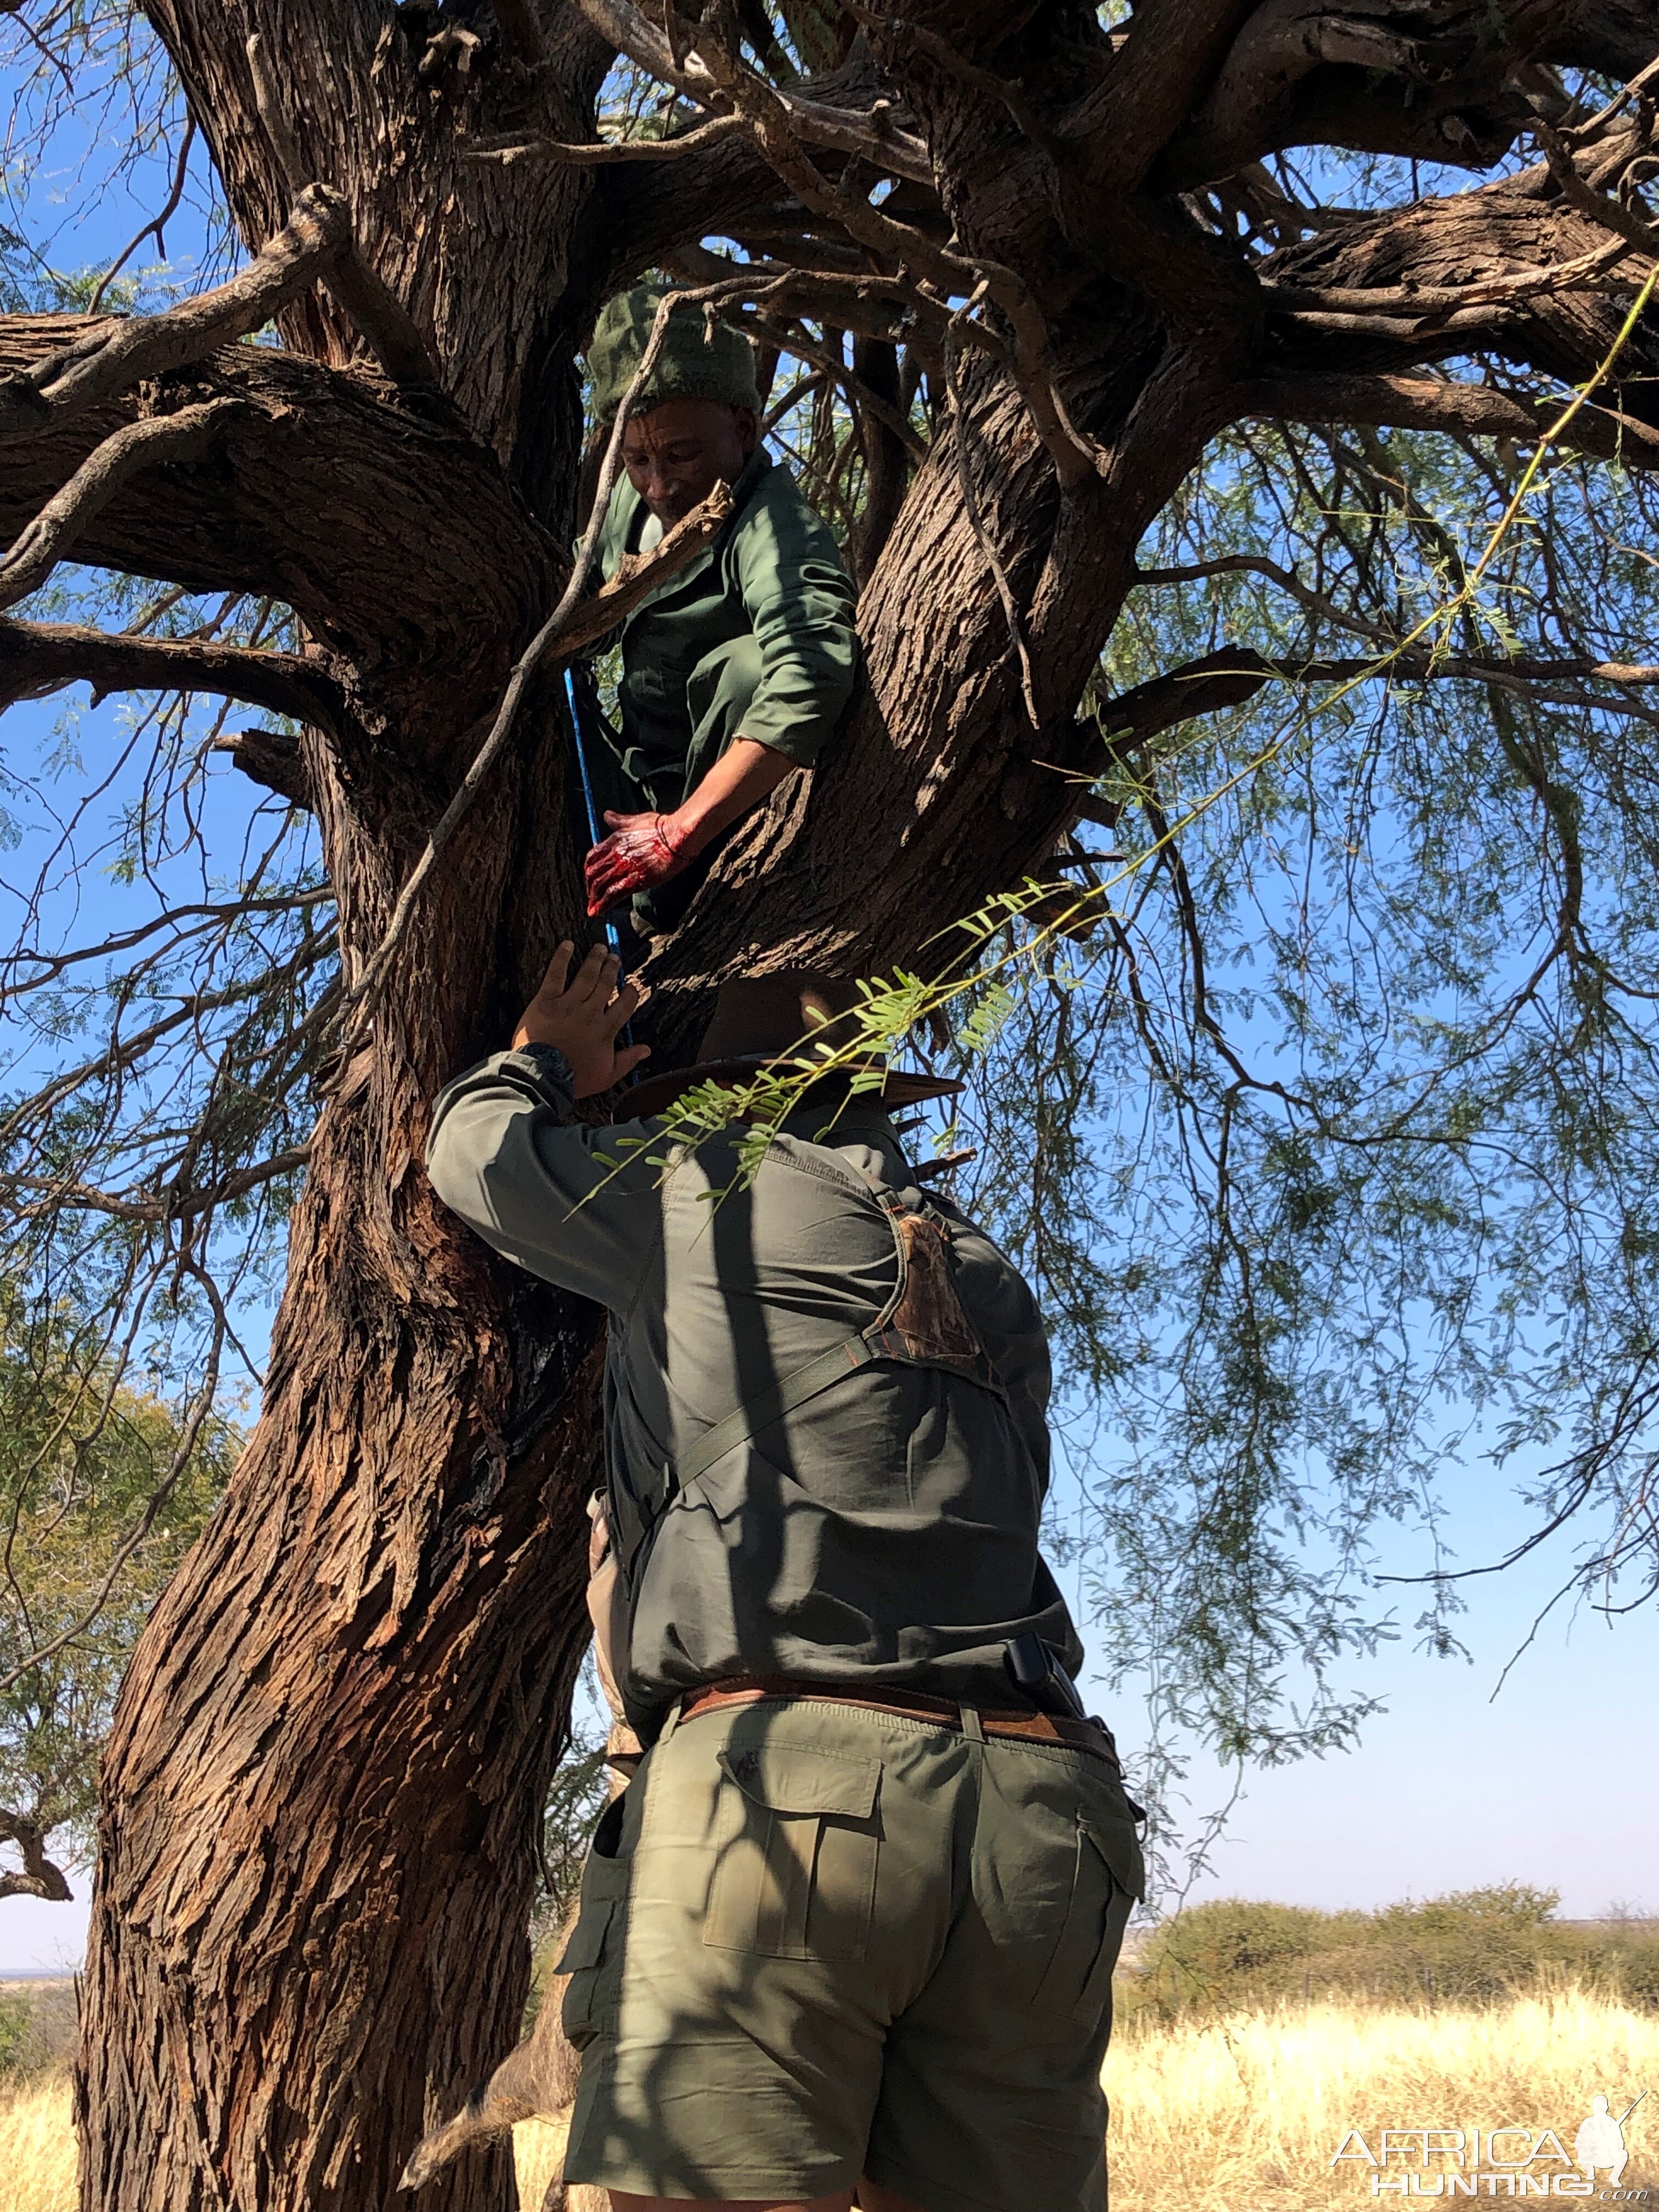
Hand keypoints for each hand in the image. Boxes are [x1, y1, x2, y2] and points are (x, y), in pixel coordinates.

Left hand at [512, 942, 650, 1097]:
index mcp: (605, 1029)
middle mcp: (590, 1012)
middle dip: (612, 969)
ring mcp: (568, 1004)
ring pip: (586, 976)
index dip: (631, 993)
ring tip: (600, 948)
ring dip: (595, 960)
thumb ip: (628, 1060)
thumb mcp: (607, 1075)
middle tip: (615, 958)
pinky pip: (556, 975)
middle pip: (606, 985)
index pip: (624, 1005)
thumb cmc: (574, 1078)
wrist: (542, 1074)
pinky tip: (568, 946)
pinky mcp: (547, 1001)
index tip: (632, 985)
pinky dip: (562, 958)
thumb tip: (646, 1050)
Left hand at [584, 808, 693, 918]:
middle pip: (593, 874)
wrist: (677, 836)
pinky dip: (603, 905)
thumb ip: (618, 821)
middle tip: (591, 896)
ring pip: (600, 886)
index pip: (592, 857)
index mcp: (614, 840)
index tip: (590, 877)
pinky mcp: (634, 881)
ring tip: (593, 908)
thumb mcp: (635, 819)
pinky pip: (613, 895)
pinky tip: (600, 911)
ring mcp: (624, 869)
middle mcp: (615, 855)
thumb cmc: (660, 827)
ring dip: (594, 899)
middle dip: (589, 886)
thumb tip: (607, 816)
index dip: (589, 869)